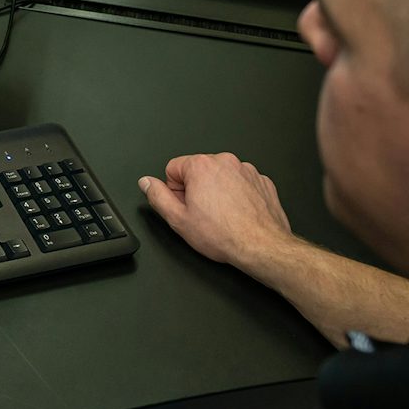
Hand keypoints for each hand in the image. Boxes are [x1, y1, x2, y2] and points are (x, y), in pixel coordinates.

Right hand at [139, 153, 294, 269]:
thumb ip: (157, 196)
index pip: (173, 168)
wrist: (261, 246)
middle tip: (203, 215)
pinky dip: (237, 195)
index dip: (175, 191)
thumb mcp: (178, 219)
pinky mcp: (262, 181)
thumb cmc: (224, 235)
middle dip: (196, 190)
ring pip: (220, 177)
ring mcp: (246, 170)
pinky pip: (241, 183)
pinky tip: (237, 214)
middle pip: (197, 171)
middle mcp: (225, 162)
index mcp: (201, 166)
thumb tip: (147, 183)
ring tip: (222, 217)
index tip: (186, 206)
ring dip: (217, 192)